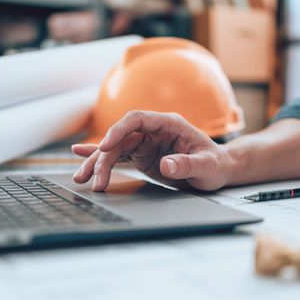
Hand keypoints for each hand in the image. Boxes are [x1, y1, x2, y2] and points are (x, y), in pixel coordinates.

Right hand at [71, 111, 233, 190]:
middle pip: (120, 139)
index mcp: (169, 124)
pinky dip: (100, 159)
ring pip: (114, 149)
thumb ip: (187, 164)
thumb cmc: (216, 164)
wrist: (218, 171)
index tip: (106, 146)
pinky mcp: (141, 156)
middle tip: (95, 179)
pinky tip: (81, 157)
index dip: (118, 130)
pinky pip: (117, 156)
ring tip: (80, 178)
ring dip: (97, 163)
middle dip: (103, 158)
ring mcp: (145, 143)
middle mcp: (153, 131)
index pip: (137, 120)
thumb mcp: (207, 166)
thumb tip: (167, 165)